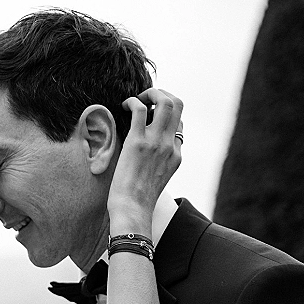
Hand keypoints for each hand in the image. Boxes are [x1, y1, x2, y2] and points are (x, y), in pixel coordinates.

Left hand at [108, 88, 182, 227]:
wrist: (133, 211)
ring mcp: (156, 143)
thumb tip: (147, 157)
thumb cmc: (139, 201)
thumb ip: (160, 165)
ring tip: (138, 99)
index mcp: (176, 155)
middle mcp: (170, 145)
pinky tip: (124, 106)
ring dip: (150, 92)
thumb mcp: (158, 181)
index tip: (150, 116)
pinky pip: (139, 109)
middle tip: (146, 99)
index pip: (179, 123)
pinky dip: (132, 101)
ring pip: (165, 101)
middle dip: (162, 93)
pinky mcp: (137, 142)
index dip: (165, 114)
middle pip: (178, 104)